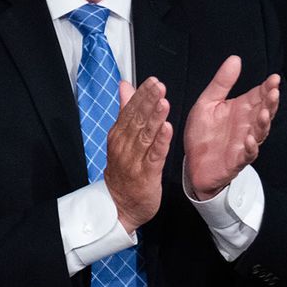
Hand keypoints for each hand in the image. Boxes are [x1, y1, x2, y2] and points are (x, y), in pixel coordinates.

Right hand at [103, 77, 172, 233]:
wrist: (119, 206)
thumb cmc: (123, 171)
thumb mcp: (121, 137)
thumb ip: (126, 109)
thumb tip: (125, 85)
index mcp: (119, 135)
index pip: (130, 110)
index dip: (142, 95)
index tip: (152, 81)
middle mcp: (125, 145)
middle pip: (137, 120)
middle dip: (149, 101)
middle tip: (159, 86)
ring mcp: (134, 160)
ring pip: (145, 136)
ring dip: (155, 118)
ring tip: (163, 102)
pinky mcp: (146, 175)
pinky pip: (154, 156)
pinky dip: (160, 142)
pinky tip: (167, 130)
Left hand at [184, 56, 278, 199]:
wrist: (192, 164)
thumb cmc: (203, 133)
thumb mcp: (208, 102)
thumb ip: (222, 83)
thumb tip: (235, 59)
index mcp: (241, 109)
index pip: (259, 95)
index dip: (267, 87)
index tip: (274, 78)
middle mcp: (246, 124)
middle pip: (264, 111)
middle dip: (271, 102)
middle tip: (274, 92)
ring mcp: (244, 142)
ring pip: (260, 131)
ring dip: (264, 123)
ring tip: (265, 113)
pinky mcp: (237, 159)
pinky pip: (247, 154)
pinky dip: (250, 147)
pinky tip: (250, 139)